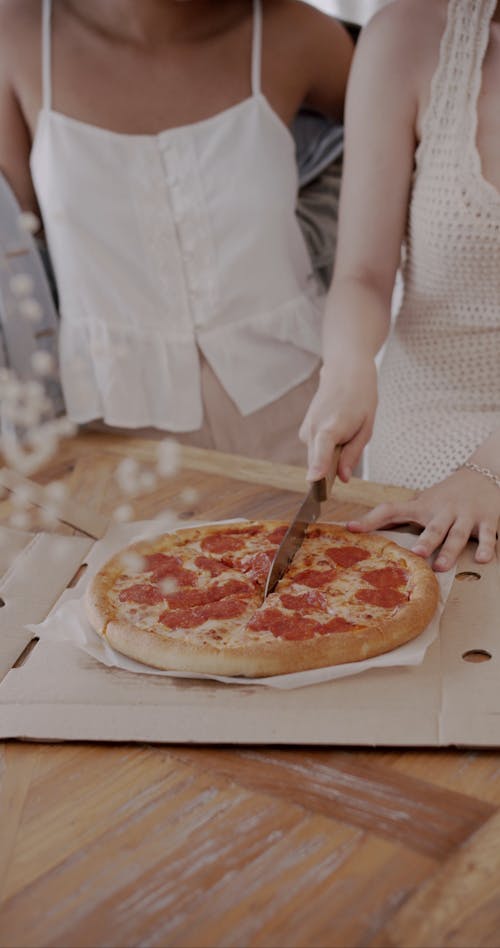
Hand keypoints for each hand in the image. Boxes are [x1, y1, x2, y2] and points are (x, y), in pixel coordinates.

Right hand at [299, 356, 377, 481]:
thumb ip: (353, 454)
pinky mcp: (303, 431)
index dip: (318, 467)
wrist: (344, 372)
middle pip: (320, 464)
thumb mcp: (366, 428)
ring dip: (331, 455)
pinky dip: (326, 448)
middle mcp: (313, 429)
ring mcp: (305, 430)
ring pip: (316, 458)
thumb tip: (343, 478)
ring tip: (345, 430)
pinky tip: (336, 428)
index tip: (313, 480)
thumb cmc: (360, 398)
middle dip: (333, 468)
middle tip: (351, 441)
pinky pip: (315, 450)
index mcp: (331, 427)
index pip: (322, 451)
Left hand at [347, 467, 499, 570]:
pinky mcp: (487, 520)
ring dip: (450, 550)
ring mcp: (465, 515)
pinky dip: (487, 546)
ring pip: (457, 534)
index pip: (392, 510)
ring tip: (441, 566)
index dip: (371, 519)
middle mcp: (443, 510)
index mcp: (422, 507)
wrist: (482, 475)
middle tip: (416, 554)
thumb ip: (399, 515)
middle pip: (433, 527)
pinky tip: (483, 559)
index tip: (351, 528)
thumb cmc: (445, 495)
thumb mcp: (422, 502)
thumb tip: (362, 527)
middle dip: (425, 540)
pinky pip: (488, 535)